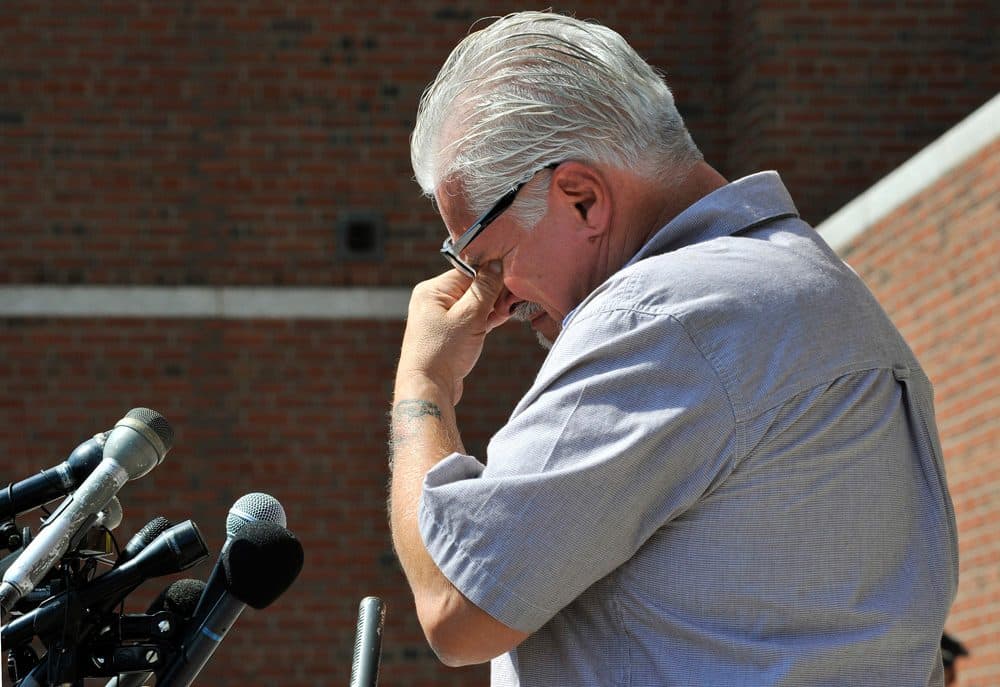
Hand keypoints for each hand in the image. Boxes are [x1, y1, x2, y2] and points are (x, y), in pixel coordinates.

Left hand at [397, 263, 505, 404]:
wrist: (429, 389)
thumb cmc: (443, 352)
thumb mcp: (469, 317)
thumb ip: (485, 289)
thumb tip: (496, 263)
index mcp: (432, 290)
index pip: (469, 270)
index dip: (492, 276)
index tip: (511, 284)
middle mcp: (434, 300)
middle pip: (473, 286)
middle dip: (494, 293)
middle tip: (509, 304)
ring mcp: (442, 317)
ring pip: (475, 303)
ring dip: (493, 307)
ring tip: (506, 313)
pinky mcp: (450, 332)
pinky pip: (472, 318)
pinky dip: (487, 318)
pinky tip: (502, 318)